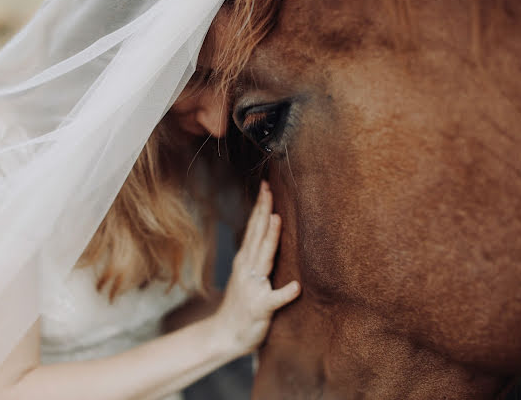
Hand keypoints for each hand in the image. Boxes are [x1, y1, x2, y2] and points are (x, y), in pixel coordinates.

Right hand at [213, 181, 300, 355]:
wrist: (224, 334)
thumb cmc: (241, 305)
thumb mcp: (248, 275)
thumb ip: (258, 256)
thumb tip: (270, 233)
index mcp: (246, 261)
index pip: (254, 228)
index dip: (260, 207)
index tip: (266, 186)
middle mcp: (248, 269)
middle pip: (257, 235)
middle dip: (263, 211)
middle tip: (269, 189)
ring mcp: (253, 287)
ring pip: (264, 258)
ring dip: (270, 239)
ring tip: (277, 219)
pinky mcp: (260, 307)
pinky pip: (274, 299)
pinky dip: (285, 292)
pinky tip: (296, 286)